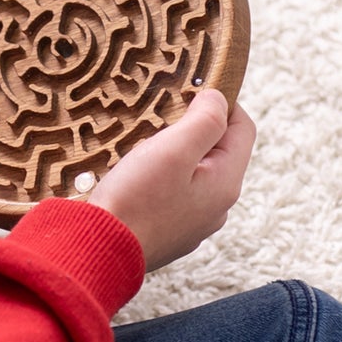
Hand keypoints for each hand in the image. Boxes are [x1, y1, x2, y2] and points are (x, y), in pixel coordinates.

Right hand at [90, 90, 255, 271]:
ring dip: (176, 151)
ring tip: (145, 145)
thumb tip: (218, 99)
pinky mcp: (169, 231)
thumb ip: (205, 120)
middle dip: (195, 127)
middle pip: (220, 149)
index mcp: (226, 184)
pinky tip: (136, 174)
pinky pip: (175, 192)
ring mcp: (193, 222)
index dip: (222, 101)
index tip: (189, 90)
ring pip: (196, 171)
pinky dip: (162, 175)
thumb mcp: (173, 150)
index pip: (244, 127)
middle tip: (161, 117)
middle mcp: (217, 207)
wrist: (97, 251)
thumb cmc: (134, 200)